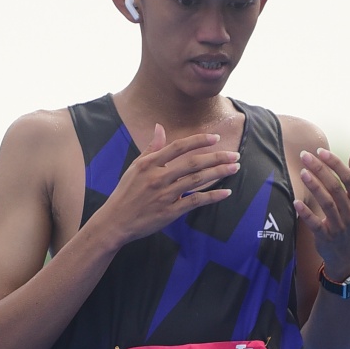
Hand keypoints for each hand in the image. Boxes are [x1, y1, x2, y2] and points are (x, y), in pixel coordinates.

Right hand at [98, 124, 238, 247]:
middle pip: (192, 163)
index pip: (178, 147)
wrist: (115, 221)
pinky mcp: (169, 212)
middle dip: (216, 158)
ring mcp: (164, 195)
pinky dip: (212, 197)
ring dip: (218, 173)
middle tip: (234, 155)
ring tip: (234, 168)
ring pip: (196, 181)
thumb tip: (160, 127)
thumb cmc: (126, 193)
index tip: (215, 138)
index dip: (198, 141)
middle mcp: (158, 178)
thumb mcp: (135, 167)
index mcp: (149, 164)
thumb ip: (151, 148)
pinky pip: (194, 201)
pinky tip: (226, 192)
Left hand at [294, 143, 349, 278]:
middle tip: (305, 156)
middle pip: (335, 188)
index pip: (349, 178)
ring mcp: (340, 226)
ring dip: (314, 187)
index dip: (335, 163)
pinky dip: (306, 213)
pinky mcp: (326, 237)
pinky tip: (296, 202)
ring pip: (326, 203)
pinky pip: (315, 224)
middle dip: (320, 170)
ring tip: (302, 172)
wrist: (347, 254)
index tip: (320, 151)